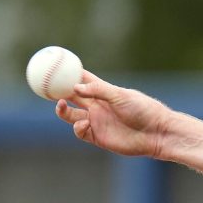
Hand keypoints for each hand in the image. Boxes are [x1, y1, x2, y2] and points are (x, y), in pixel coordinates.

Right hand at [55, 71, 169, 157]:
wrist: (156, 133)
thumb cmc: (143, 110)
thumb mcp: (121, 96)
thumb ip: (98, 91)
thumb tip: (74, 86)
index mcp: (105, 92)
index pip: (84, 80)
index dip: (70, 72)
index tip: (56, 64)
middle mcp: (98, 106)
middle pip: (72, 96)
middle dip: (58, 91)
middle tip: (46, 86)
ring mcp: (97, 122)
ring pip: (71, 115)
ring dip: (63, 110)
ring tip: (61, 105)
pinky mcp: (98, 137)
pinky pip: (80, 132)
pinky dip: (77, 128)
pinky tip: (84, 124)